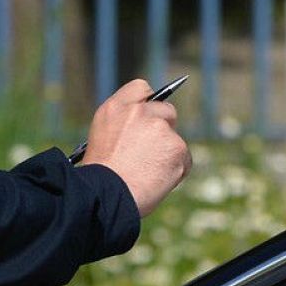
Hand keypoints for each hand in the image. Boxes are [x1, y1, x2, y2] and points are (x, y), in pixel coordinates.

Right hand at [79, 79, 190, 216]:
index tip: (150, 114)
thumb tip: (145, 125)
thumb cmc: (100, 175)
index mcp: (116, 107)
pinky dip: (176, 171)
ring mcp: (161, 128)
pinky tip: (156, 181)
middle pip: (167, 112)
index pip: (141, 88)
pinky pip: (184, 159)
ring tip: (146, 174)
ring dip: (167, 154)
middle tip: (152, 152)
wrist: (106, 196)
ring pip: (175, 139)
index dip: (148, 102)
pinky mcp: (177, 148)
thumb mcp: (101, 138)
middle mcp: (140, 112)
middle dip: (164, 130)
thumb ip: (124, 124)